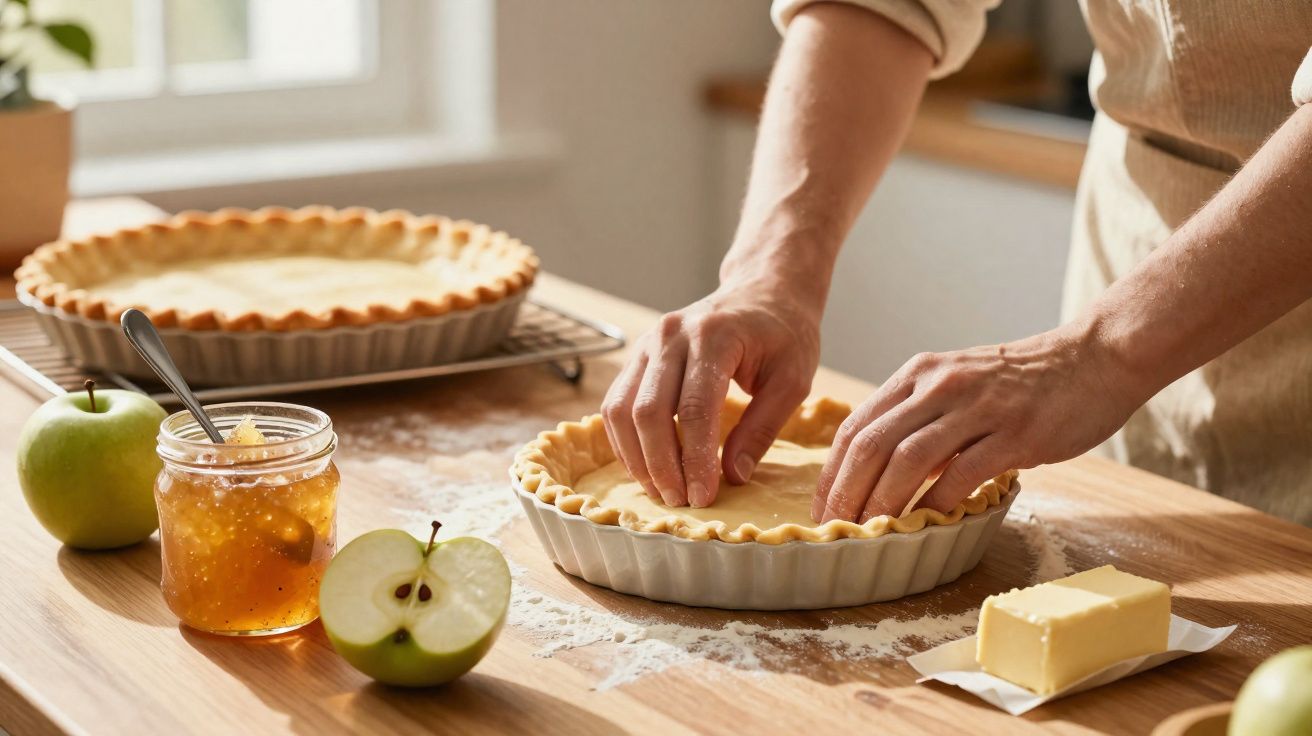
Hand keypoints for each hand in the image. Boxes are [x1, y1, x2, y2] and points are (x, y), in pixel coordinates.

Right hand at [602, 280, 819, 506]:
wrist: (764, 290)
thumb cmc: (784, 334)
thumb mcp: (792, 380)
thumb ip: (762, 428)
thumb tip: (733, 476)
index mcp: (714, 336)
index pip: (694, 408)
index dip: (694, 459)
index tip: (703, 497)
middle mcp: (672, 335)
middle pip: (648, 411)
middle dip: (660, 465)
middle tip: (680, 502)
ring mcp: (648, 343)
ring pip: (620, 409)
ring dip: (636, 457)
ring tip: (661, 491)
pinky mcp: (638, 355)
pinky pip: (615, 403)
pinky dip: (625, 441)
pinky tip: (646, 467)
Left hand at [812, 324, 1148, 522]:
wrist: (1095, 357)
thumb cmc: (1025, 380)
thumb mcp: (958, 383)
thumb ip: (921, 416)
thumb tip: (881, 468)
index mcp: (918, 373)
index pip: (856, 426)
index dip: (832, 473)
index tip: (823, 509)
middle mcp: (939, 385)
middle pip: (870, 444)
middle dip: (846, 493)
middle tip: (836, 529)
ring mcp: (977, 407)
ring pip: (907, 460)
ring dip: (881, 503)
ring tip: (870, 534)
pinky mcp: (1014, 433)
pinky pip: (961, 474)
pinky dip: (936, 503)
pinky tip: (926, 524)